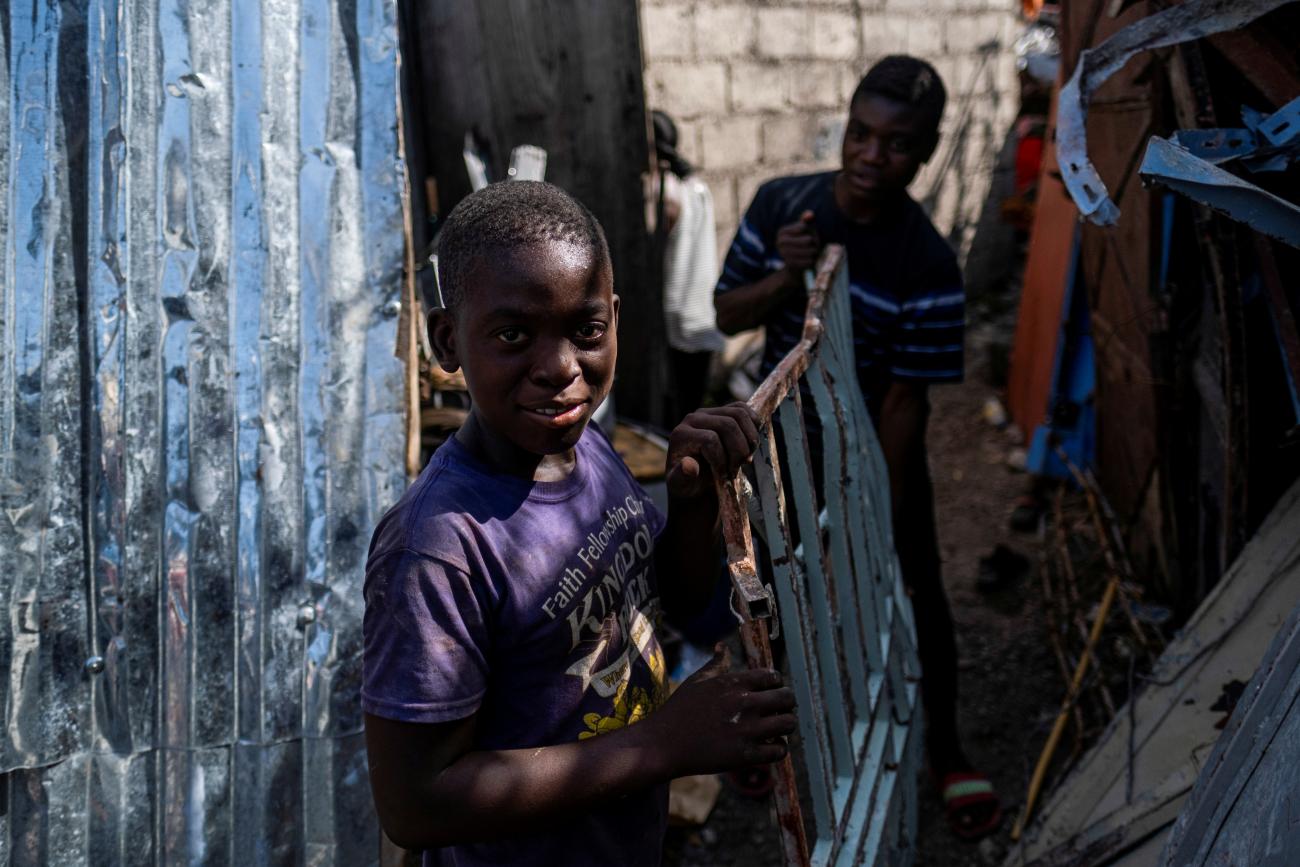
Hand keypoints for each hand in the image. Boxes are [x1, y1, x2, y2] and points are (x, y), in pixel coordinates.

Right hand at [649, 645, 796, 776]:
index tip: (771, 690)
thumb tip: (722, 646)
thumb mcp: (696, 681)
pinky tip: (769, 746)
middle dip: (786, 702)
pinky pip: (779, 751)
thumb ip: (716, 664)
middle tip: (780, 709)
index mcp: (733, 683)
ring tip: (777, 728)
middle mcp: (744, 704)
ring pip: (788, 724)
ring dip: (786, 725)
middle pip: (786, 698)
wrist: (663, 744)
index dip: (776, 683)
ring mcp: (746, 731)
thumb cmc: (679, 710)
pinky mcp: (745, 756)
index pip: (773, 676)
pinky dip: (779, 748)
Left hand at [665, 403, 759, 499]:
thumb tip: (689, 465)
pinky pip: (743, 408)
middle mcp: (693, 418)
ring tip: (745, 458)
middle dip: (738, 451)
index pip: (711, 439)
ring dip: (749, 439)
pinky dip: (753, 424)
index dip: (722, 460)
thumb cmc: (688, 483)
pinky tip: (751, 443)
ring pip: (739, 414)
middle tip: (737, 468)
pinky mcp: (722, 411)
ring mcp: (709, 412)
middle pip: (728, 425)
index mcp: (681, 434)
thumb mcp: (681, 486)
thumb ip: (682, 477)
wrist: (695, 478)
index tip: (722, 475)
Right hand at [774, 210, 819, 285]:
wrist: (795, 266)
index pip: (804, 227)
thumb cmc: (801, 243)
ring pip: (810, 251)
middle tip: (815, 245)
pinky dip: (812, 260)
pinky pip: (809, 260)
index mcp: (782, 232)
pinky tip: (810, 260)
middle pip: (808, 240)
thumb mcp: (804, 230)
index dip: (811, 231)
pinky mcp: (790, 264)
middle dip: (815, 243)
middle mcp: (780, 242)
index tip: (810, 235)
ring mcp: (784, 253)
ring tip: (814, 252)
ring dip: (815, 252)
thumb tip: (810, 214)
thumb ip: (807, 220)